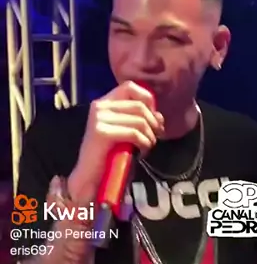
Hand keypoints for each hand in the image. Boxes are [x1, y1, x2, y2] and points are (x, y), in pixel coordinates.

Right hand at [70, 82, 163, 198]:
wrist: (90, 176)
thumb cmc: (110, 155)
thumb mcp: (127, 133)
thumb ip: (141, 120)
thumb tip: (159, 116)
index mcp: (104, 102)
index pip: (130, 87)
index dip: (147, 98)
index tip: (154, 117)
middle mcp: (100, 106)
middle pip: (139, 106)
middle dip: (153, 123)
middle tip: (156, 137)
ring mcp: (99, 118)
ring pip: (139, 121)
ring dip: (150, 136)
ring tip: (147, 147)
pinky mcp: (101, 132)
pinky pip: (134, 133)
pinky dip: (144, 144)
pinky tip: (141, 153)